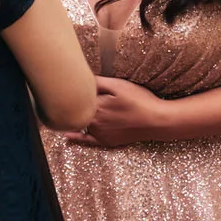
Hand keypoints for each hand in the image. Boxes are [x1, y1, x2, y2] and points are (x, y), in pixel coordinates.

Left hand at [58, 76, 172, 148]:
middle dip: (72, 101)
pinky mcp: (106, 141)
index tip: (66, 82)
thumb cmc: (140, 101)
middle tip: (64, 93)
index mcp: (95, 106)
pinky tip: (67, 137)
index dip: (72, 89)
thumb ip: (98, 83)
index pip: (77, 97)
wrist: (157, 121)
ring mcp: (99, 133)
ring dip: (76, 114)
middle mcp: (94, 121)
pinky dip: (76, 138)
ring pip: (82, 122)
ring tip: (66, 106)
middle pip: (78, 109)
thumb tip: (80, 78)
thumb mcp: (119, 85)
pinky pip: (86, 141)